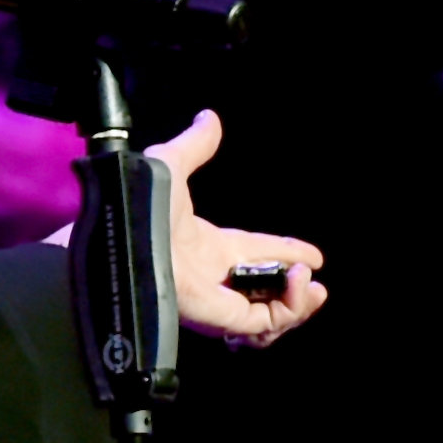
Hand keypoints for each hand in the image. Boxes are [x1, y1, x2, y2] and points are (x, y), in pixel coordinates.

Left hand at [150, 110, 327, 347]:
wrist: (126, 237)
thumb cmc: (142, 205)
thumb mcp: (172, 165)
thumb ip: (195, 145)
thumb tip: (209, 117)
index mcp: (208, 246)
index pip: (256, 255)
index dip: (286, 254)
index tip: (316, 256)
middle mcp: (215, 278)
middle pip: (267, 290)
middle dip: (297, 288)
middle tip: (315, 278)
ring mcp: (219, 301)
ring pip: (269, 315)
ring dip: (297, 301)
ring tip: (310, 283)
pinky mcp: (222, 320)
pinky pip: (264, 325)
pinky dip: (289, 309)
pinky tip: (300, 285)